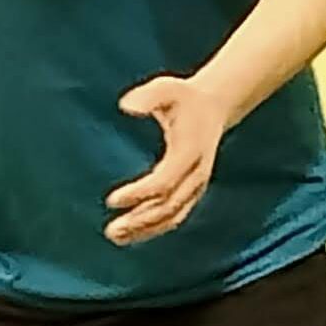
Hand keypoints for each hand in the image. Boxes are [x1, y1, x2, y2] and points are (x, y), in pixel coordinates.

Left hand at [105, 75, 231, 246]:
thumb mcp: (167, 88)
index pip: (164, 182)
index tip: (112, 200)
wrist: (214, 106)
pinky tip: (131, 233)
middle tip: (111, 230)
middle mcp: (196, 174)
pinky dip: (154, 227)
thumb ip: (148, 97)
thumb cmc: (184, 97)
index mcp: (190, 152)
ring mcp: (197, 185)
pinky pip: (174, 216)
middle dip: (140, 221)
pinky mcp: (192, 191)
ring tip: (115, 236)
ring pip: (172, 216)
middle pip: (168, 206)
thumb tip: (126, 106)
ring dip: (145, 230)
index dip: (139, 194)